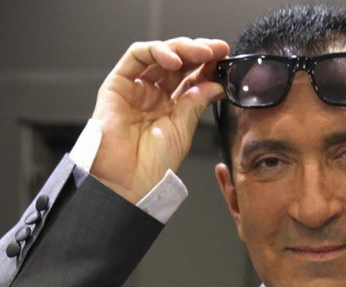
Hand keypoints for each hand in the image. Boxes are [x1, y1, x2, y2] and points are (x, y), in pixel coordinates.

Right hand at [90, 37, 228, 202]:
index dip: (209, 65)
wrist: (129, 180)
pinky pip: (136, 56)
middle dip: (200, 52)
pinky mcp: (117, 84)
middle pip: (178, 61)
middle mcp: (154, 93)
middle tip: (219, 51)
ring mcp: (136, 87)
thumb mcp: (184, 128)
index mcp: (172, 105)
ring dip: (183, 48)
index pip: (192, 76)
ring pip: (159, 54)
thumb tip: (217, 82)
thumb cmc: (153, 164)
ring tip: (203, 53)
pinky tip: (175, 60)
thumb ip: (197, 101)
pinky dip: (157, 51)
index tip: (227, 59)